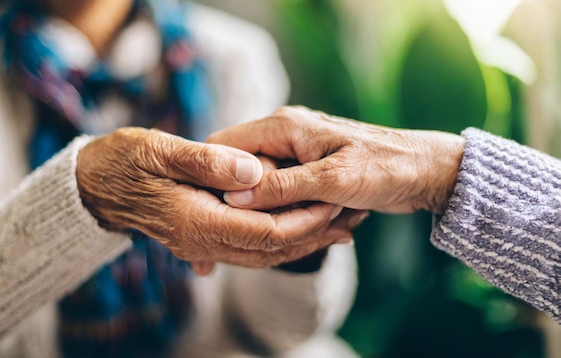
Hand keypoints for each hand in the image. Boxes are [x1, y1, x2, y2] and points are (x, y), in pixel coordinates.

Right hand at [76, 127, 349, 267]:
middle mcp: (203, 241)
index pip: (264, 230)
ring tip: (340, 222)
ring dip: (303, 240)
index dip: (303, 219)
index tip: (335, 201)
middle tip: (351, 215)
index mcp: (196, 219)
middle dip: (313, 233)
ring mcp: (203, 244)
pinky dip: (281, 239)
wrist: (96, 186)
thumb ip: (207, 162)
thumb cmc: (125, 160)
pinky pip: (251, 248)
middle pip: (271, 249)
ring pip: (264, 253)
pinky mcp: (205, 238)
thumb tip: (252, 171)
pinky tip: (304, 227)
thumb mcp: (161, 150)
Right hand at [206, 106, 464, 213]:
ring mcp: (295, 155)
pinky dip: (290, 212)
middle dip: (247, 202)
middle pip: (240, 169)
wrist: (426, 171)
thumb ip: (283, 187)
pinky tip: (310, 227)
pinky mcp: (307, 172)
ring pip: (262, 186)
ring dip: (273, 211)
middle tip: (262, 230)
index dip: (215, 177)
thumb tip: (235, 199)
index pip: (224, 145)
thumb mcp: (333, 179)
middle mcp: (283, 136)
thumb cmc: (386, 167)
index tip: (216, 210)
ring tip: (298, 229)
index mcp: (282, 126)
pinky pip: (283, 193)